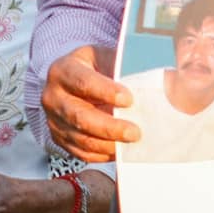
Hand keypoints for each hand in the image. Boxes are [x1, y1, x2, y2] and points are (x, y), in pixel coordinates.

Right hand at [40, 45, 135, 163]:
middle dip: (109, 127)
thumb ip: (122, 69)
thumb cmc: (93, 68)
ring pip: (81, 138)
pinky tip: (119, 150)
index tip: (129, 100)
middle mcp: (52, 96)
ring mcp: (53, 120)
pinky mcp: (59, 137)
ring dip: (108, 144)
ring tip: (130, 143)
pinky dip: (102, 154)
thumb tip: (160, 81)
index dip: (106, 92)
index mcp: (63, 70)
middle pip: (80, 117)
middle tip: (135, 132)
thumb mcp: (105, 58)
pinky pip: (80, 152)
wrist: (70, 79)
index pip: (83, 82)